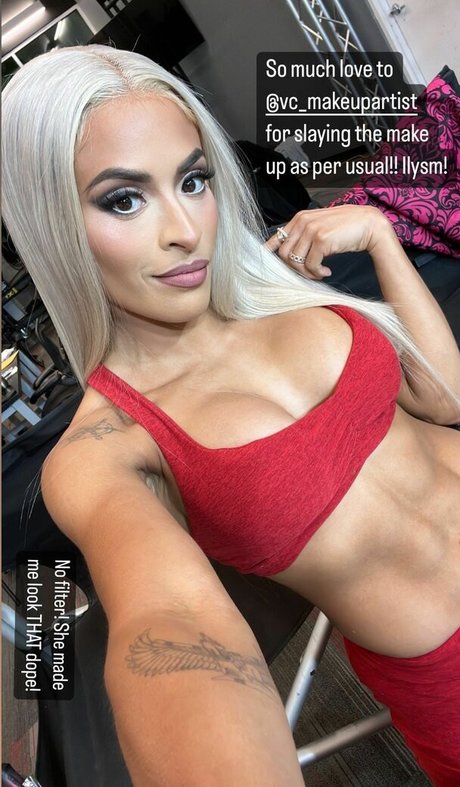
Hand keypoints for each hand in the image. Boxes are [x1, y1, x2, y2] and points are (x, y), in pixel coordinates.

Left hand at [264, 205, 392, 279]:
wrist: (369, 224)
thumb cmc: (346, 228)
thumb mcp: (321, 227)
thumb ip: (305, 235)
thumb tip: (289, 254)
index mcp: (300, 218)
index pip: (276, 238)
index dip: (269, 254)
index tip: (268, 268)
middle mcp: (303, 221)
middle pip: (283, 254)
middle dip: (294, 269)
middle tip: (309, 273)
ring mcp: (311, 229)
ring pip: (295, 261)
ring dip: (307, 273)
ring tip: (319, 273)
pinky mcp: (321, 239)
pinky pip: (311, 265)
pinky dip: (318, 274)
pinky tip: (327, 272)